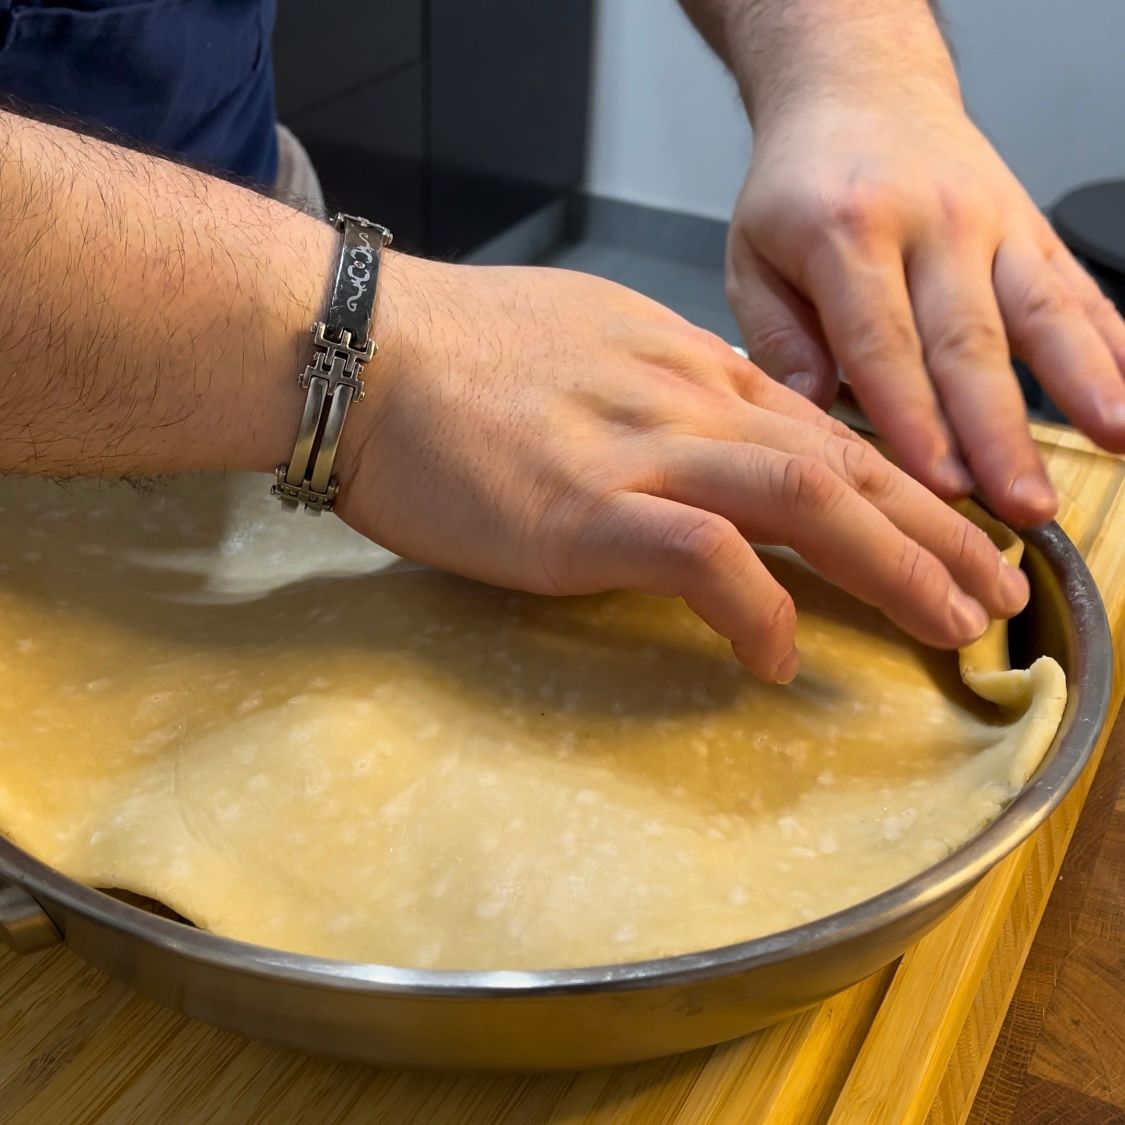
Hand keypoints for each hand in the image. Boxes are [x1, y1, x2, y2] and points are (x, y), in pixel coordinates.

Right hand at [335, 256, 1028, 681]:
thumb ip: (655, 393)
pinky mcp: (587, 508)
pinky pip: (702, 556)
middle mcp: (683, 400)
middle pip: (841, 461)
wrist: (362, 352)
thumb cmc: (455, 356)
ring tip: (953, 624)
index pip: (820, 426)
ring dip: (893, 562)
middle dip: (936, 527)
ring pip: (805, 497)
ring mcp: (640, 451)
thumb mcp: (583, 348)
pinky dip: (755, 609)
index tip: (949, 526)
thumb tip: (697, 443)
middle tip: (998, 587)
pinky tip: (777, 660)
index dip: (898, 483)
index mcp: (682, 366)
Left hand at [727, 89, 1124, 526]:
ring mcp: (993, 222)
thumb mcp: (752, 257)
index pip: (885, 343)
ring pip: (1042, 313)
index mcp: (847, 234)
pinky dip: (1111, 344)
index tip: (939, 488)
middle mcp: (931, 224)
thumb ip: (778, 338)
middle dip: (999, 432)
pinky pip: (1078, 290)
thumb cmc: (797, 189)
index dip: (915, 420)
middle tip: (1022, 506)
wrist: (859, 90)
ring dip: (1083, 386)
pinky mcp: (1031, 227)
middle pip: (971, 342)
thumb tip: (810, 414)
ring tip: (1114, 443)